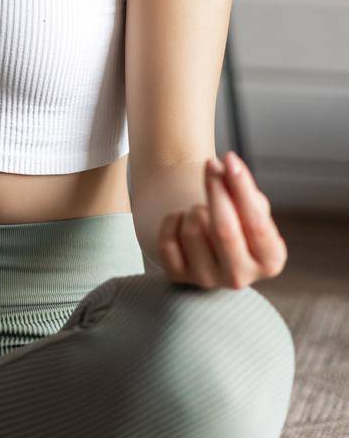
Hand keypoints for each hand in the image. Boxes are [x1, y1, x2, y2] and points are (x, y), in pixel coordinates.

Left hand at [157, 151, 287, 289]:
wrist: (205, 237)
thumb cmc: (235, 216)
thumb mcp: (248, 203)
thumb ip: (243, 186)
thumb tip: (226, 165)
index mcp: (270, 261)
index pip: (257, 224)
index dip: (242, 188)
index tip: (230, 157)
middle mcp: (241, 277)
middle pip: (224, 230)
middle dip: (215, 190)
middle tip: (211, 164)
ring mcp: (208, 280)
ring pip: (193, 231)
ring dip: (193, 209)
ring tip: (201, 209)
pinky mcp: (179, 278)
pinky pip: (167, 241)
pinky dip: (172, 221)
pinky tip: (182, 221)